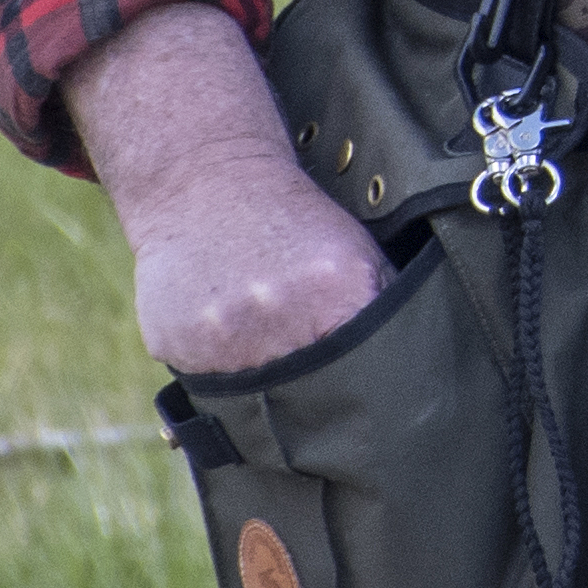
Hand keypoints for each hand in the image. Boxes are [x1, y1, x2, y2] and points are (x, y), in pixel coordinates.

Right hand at [64, 1, 394, 375]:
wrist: (210, 182)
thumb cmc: (297, 222)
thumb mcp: (360, 256)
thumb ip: (386, 312)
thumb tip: (413, 376)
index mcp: (336, 295)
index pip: (364, 379)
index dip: (365, 393)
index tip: (364, 404)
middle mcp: (276, 315)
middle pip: (307, 396)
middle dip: (313, 396)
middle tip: (311, 378)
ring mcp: (220, 332)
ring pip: (253, 398)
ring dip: (262, 384)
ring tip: (266, 346)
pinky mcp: (174, 342)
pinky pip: (204, 383)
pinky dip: (217, 370)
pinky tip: (225, 334)